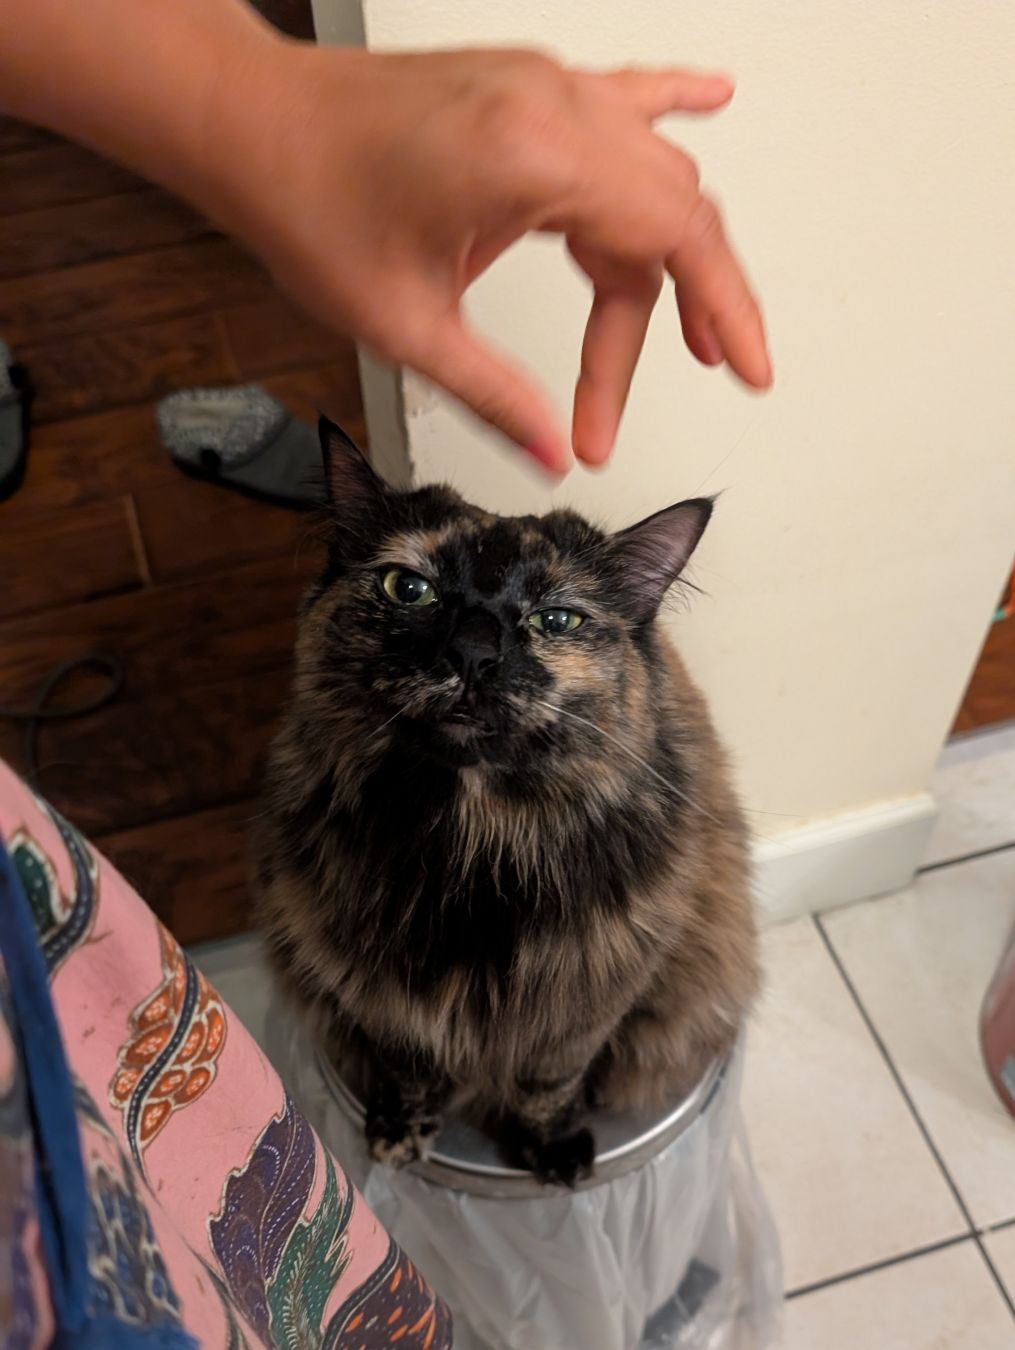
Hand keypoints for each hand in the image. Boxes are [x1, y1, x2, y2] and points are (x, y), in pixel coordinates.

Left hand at [213, 44, 770, 472]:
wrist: (249, 124)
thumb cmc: (306, 200)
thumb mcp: (406, 325)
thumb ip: (493, 394)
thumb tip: (547, 453)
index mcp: (535, 159)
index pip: (673, 238)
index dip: (726, 310)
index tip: (745, 372)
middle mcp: (553, 108)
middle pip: (671, 212)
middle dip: (696, 306)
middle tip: (710, 375)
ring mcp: (543, 88)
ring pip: (651, 172)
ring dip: (676, 250)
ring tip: (694, 330)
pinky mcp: (523, 90)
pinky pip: (624, 97)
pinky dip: (673, 108)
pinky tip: (717, 98)